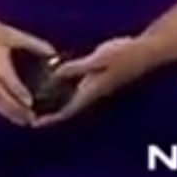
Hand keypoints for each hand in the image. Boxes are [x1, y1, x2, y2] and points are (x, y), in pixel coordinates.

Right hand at [0, 14, 55, 126]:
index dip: (16, 89)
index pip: (4, 75)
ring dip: (7, 112)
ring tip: (25, 121)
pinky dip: (1, 110)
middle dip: (13, 108)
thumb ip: (33, 44)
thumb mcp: (11, 33)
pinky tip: (12, 115)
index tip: (30, 101)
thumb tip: (54, 56)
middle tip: (32, 118)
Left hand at [33, 36, 159, 126]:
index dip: (51, 119)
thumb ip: (77, 67)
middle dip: (50, 115)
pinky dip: (64, 92)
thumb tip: (55, 74)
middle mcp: (94, 93)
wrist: (147, 51)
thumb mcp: (98, 59)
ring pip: (72, 101)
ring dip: (57, 105)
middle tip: (29, 118)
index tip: (34, 125)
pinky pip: (77, 90)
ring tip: (38, 106)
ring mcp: (98, 87)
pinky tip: (56, 86)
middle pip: (68, 109)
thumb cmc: (125, 54)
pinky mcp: (100, 80)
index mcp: (92, 90)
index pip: (68, 110)